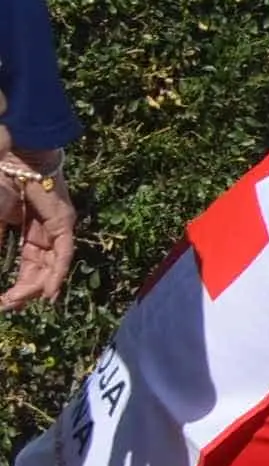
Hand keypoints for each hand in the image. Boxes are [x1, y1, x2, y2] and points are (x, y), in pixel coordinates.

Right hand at [0, 168, 74, 313]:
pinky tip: (48, 292)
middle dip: (25, 291)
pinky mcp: (65, 223)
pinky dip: (57, 274)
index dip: (19, 285)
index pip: (29, 266)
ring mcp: (58, 229)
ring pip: (53, 266)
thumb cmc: (2, 183)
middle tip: (8, 306)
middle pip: (41, 270)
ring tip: (18, 302)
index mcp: (30, 232)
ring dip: (37, 287)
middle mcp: (47, 234)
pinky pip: (64, 254)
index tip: (4, 302)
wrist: (14, 158)